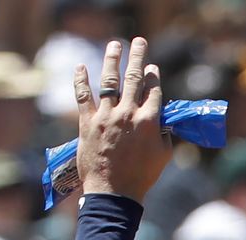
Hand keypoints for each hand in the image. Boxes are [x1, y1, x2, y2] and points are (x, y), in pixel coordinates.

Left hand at [72, 37, 171, 201]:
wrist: (114, 192)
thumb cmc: (142, 177)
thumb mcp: (163, 156)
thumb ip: (165, 134)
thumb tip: (163, 122)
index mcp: (149, 120)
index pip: (153, 90)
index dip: (154, 76)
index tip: (152, 67)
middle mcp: (128, 113)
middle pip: (134, 78)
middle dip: (138, 56)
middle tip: (139, 42)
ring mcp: (107, 116)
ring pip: (110, 80)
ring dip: (112, 59)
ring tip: (115, 45)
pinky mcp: (88, 122)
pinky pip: (83, 96)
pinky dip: (81, 80)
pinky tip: (80, 66)